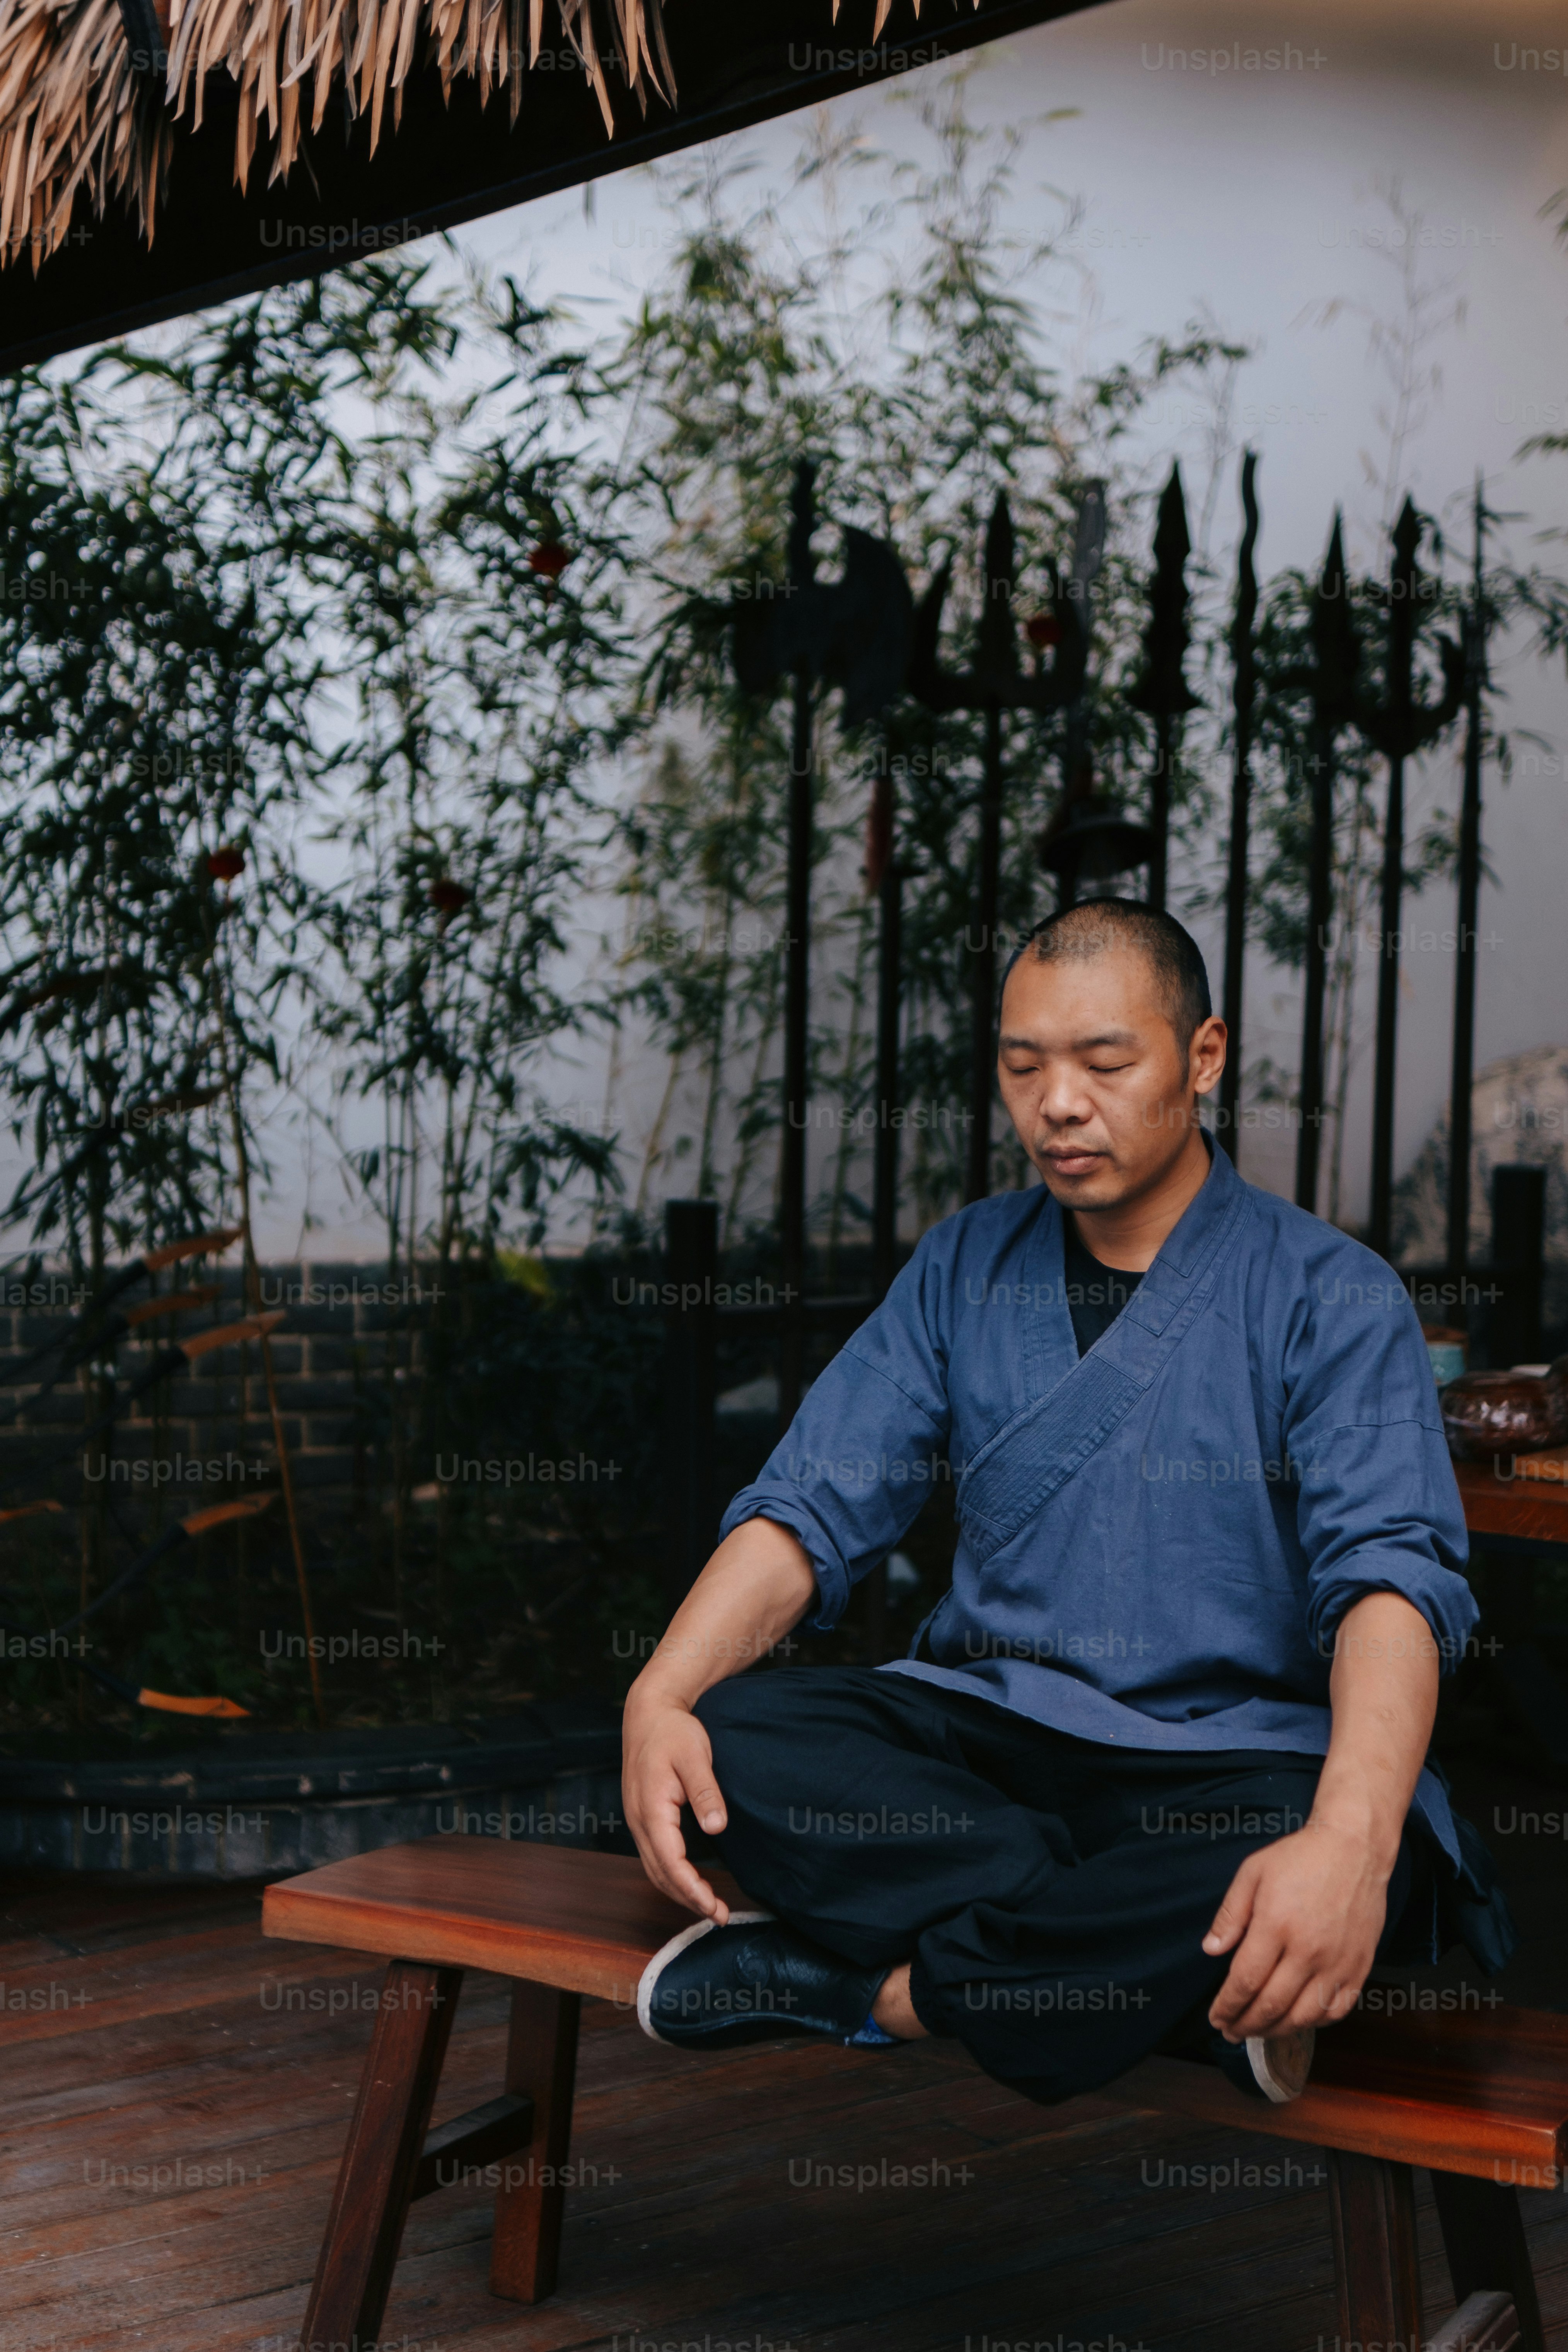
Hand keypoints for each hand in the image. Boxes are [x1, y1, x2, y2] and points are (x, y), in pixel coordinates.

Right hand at [622, 1698, 730, 1922]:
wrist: (648, 1713)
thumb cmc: (673, 1732)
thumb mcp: (694, 1756)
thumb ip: (705, 1792)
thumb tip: (717, 1828)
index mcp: (650, 1808)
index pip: (670, 1861)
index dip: (692, 1889)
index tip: (714, 1907)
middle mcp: (638, 1820)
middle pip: (660, 1873)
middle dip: (688, 1899)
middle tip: (719, 1916)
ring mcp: (637, 1820)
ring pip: (654, 1869)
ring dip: (679, 1891)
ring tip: (709, 1907)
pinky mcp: (642, 1817)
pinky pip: (654, 1856)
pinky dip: (672, 1875)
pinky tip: (690, 1881)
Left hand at [1203, 1824, 1390, 2041]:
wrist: (1353, 1848)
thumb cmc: (1299, 1857)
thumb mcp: (1252, 1873)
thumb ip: (1231, 1915)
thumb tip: (1211, 1950)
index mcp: (1276, 1924)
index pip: (1245, 1980)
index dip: (1227, 2006)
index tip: (1215, 2017)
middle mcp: (1309, 1950)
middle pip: (1272, 2005)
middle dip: (1246, 2025)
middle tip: (1231, 2031)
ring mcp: (1338, 1962)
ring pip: (1304, 2016)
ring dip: (1276, 2031)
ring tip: (1258, 2032)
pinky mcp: (1360, 1967)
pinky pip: (1337, 2010)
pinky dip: (1314, 2023)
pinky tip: (1296, 2021)